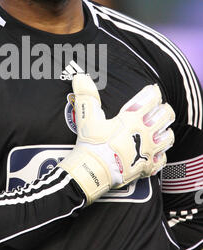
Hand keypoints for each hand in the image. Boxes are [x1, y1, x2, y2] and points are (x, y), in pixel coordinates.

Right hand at [59, 74, 174, 204]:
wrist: (92, 172)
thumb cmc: (91, 144)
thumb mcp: (87, 116)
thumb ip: (86, 94)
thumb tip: (80, 77)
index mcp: (133, 118)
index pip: (152, 99)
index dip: (152, 92)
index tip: (151, 90)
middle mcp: (145, 133)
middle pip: (166, 115)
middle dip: (163, 109)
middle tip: (157, 108)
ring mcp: (148, 151)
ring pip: (168, 137)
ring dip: (164, 131)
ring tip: (158, 129)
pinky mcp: (147, 167)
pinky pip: (162, 159)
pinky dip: (160, 154)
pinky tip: (154, 152)